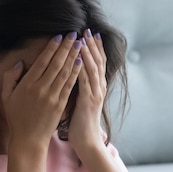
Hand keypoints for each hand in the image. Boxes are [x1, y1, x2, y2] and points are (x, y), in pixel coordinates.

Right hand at [0, 33, 82, 151]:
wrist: (28, 139)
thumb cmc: (16, 117)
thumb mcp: (7, 96)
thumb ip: (11, 77)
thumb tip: (20, 63)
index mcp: (27, 84)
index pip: (41, 61)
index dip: (51, 47)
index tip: (59, 36)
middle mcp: (40, 88)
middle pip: (56, 63)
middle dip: (66, 47)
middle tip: (74, 33)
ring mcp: (52, 97)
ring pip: (64, 72)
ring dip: (73, 56)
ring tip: (80, 43)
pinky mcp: (60, 105)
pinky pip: (69, 85)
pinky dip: (75, 73)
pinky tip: (80, 62)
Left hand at [69, 29, 108, 153]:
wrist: (86, 141)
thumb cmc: (81, 124)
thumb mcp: (81, 102)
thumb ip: (79, 88)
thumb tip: (74, 75)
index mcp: (96, 87)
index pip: (96, 63)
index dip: (94, 48)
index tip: (89, 34)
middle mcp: (98, 88)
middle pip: (97, 61)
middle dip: (92, 45)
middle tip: (87, 29)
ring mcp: (95, 94)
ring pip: (92, 68)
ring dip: (88, 51)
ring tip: (83, 37)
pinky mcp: (88, 100)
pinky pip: (85, 81)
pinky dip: (83, 68)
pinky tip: (79, 57)